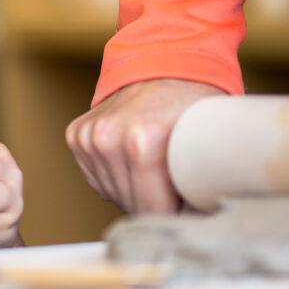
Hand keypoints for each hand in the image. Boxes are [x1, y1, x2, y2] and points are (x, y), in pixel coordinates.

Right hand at [65, 79, 224, 213]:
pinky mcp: (77, 136)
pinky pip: (97, 180)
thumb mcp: (211, 140)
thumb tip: (205, 226)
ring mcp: (89, 137)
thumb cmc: (191, 103)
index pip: (154, 212)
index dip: (177, 216)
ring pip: (113, 195)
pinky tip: (134, 159)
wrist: (162, 61)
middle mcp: (108, 138)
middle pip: (132, 206)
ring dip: (134, 190)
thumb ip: (207, 185)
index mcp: (142, 142)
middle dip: (156, 204)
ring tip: (155, 167)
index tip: (191, 206)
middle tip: (177, 184)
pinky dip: (116, 177)